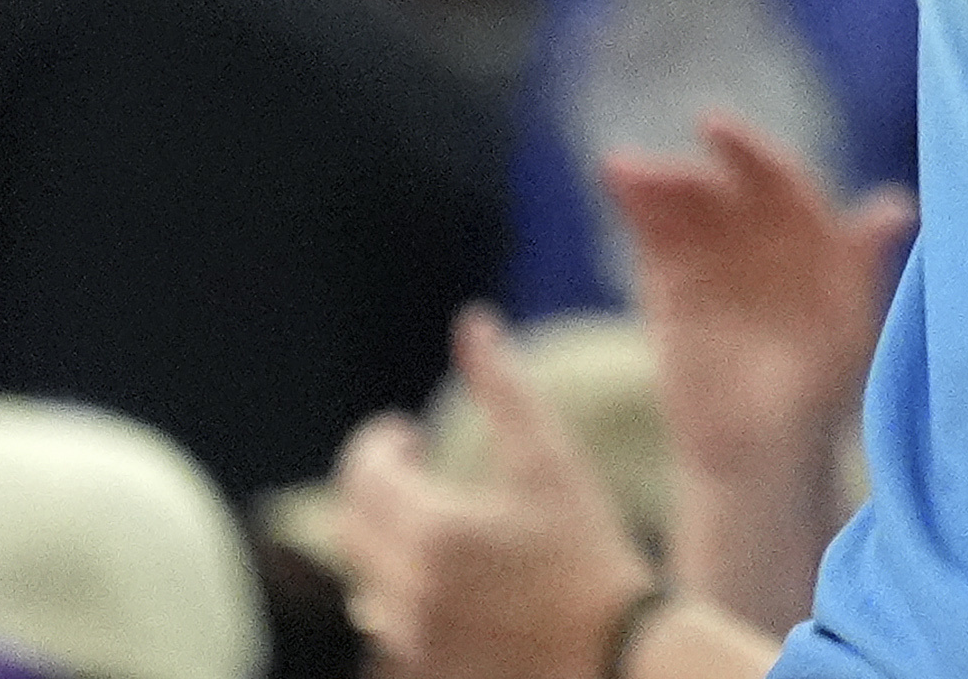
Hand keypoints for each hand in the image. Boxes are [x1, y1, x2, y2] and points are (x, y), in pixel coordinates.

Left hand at [330, 308, 656, 678]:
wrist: (616, 659)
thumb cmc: (590, 554)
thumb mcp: (552, 463)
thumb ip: (504, 389)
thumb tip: (473, 324)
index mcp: (435, 533)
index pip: (362, 475)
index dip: (376, 444)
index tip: (406, 432)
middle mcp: (408, 593)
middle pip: (351, 527)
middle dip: (374, 488)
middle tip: (415, 465)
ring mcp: (411, 642)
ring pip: (365, 576)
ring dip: (387, 538)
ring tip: (440, 520)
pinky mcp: (425, 671)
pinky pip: (388, 619)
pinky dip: (405, 586)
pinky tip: (457, 577)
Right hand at [604, 115, 907, 507]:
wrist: (763, 455)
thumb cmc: (820, 394)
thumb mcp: (848, 327)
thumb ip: (860, 263)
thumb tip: (897, 205)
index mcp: (810, 237)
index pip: (776, 180)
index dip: (747, 152)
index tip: (713, 129)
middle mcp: (763, 239)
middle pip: (723, 191)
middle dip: (691, 174)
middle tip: (657, 170)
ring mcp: (716, 262)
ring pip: (684, 208)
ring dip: (655, 183)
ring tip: (624, 168)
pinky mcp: (674, 290)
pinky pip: (655, 239)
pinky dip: (637, 208)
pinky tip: (618, 180)